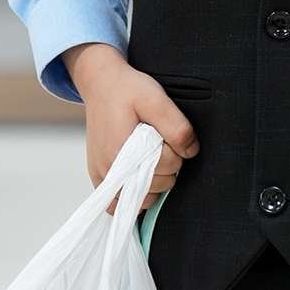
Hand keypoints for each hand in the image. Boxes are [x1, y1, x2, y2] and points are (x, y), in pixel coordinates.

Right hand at [64, 43, 199, 213]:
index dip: (176, 150)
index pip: (167, 166)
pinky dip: (134, 195)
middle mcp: (109, 168)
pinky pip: (118, 205)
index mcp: (123, 149)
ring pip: (142, 200)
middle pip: (157, 185)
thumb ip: (177, 127)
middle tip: (158, 142)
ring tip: (149, 156)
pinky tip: (140, 176)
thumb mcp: (156, 98)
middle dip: (167, 166)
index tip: (167, 134)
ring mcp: (102, 176)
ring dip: (154, 182)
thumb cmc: (127, 90)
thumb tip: (190, 152)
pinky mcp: (99, 178)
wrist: (101, 84)